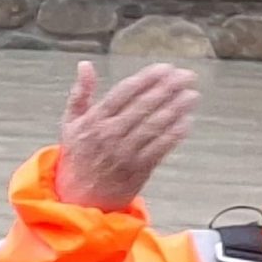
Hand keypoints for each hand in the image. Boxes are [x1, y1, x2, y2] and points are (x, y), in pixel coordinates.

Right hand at [51, 61, 198, 211]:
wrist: (80, 197)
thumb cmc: (78, 156)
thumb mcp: (70, 123)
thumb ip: (80, 93)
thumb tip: (85, 64)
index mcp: (94, 120)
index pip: (123, 93)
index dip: (147, 79)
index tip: (165, 68)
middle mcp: (109, 135)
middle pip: (143, 106)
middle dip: (167, 89)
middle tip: (187, 77)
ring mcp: (125, 153)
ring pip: (154, 126)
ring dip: (176, 109)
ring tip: (192, 95)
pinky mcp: (138, 170)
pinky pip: (160, 149)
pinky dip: (174, 135)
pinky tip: (187, 121)